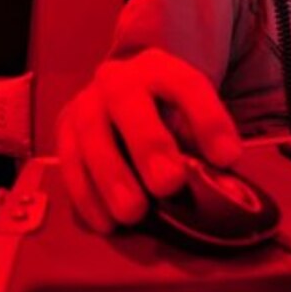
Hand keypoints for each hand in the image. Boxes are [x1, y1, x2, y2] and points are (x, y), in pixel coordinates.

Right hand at [55, 48, 241, 232]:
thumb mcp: (190, 116)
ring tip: (133, 214)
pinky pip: (69, 163)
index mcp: (162, 69)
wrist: (121, 96)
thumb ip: (204, 143)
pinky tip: (106, 223)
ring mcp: (86, 103)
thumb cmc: (168, 114)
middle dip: (148, 145)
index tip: (227, 158)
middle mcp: (119, 79)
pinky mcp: (63, 130)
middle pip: (128, 103)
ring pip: (91, 135)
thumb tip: (222, 185)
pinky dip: (86, 196)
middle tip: (169, 184)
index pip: (187, 85)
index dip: (208, 120)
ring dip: (111, 177)